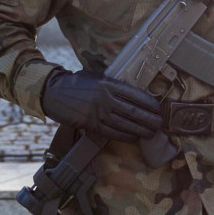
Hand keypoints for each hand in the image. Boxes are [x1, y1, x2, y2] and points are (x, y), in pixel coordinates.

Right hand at [41, 69, 161, 142]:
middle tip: (160, 124)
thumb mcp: (96, 76)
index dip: (149, 103)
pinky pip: (113, 133)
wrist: (54, 92)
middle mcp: (105, 98)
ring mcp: (98, 113)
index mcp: (108, 83)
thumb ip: (113, 84)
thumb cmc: (77, 83)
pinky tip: (135, 137)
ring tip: (152, 133)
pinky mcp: (92, 125)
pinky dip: (126, 136)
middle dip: (149, 119)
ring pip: (126, 124)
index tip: (157, 108)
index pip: (135, 95)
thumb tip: (133, 93)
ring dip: (141, 130)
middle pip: (134, 111)